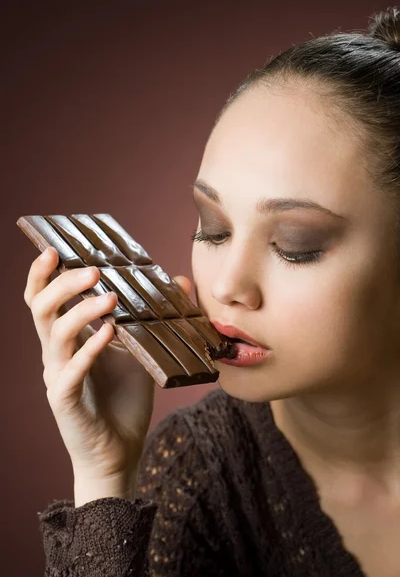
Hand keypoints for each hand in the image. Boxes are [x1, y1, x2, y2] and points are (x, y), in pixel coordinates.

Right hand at [24, 247, 190, 483]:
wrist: (119, 450)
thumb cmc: (124, 398)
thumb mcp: (141, 349)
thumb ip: (151, 316)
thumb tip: (179, 280)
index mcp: (68, 339)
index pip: (43, 299)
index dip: (43, 274)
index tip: (55, 249)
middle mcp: (56, 354)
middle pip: (41, 309)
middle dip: (62, 284)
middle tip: (92, 270)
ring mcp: (58, 377)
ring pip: (54, 335)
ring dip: (81, 312)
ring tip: (109, 297)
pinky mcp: (65, 402)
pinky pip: (70, 372)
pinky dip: (89, 350)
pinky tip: (110, 333)